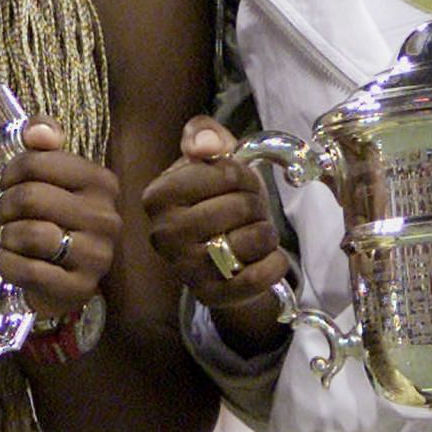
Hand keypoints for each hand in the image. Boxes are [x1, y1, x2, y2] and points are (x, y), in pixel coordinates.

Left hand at [0, 118, 119, 322]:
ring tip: (6, 237)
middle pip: (30, 196)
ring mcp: (98, 255)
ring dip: (5, 236)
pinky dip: (6, 264)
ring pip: (30, 234)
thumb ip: (43, 142)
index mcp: (101, 182)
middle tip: (1, 215)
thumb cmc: (53, 218)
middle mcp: (106, 217)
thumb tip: (37, 132)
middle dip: (3, 206)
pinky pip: (28, 270)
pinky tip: (7, 260)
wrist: (64, 278)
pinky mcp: (80, 287)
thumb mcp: (51, 176)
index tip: (7, 185)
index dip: (9, 173)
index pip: (36, 162)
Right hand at [143, 116, 289, 353]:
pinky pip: (259, 277)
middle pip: (239, 207)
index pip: (222, 173)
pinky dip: (275, 263)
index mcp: (157, 196)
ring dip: (266, 232)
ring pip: (252, 240)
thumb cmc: (216, 196)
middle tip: (249, 208)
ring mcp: (186, 270)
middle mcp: (164, 235)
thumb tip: (207, 147)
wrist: (221, 251)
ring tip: (255, 231)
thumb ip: (204, 134)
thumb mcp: (211, 156)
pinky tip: (267, 256)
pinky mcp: (211, 297)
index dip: (242, 174)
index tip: (238, 180)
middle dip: (255, 202)